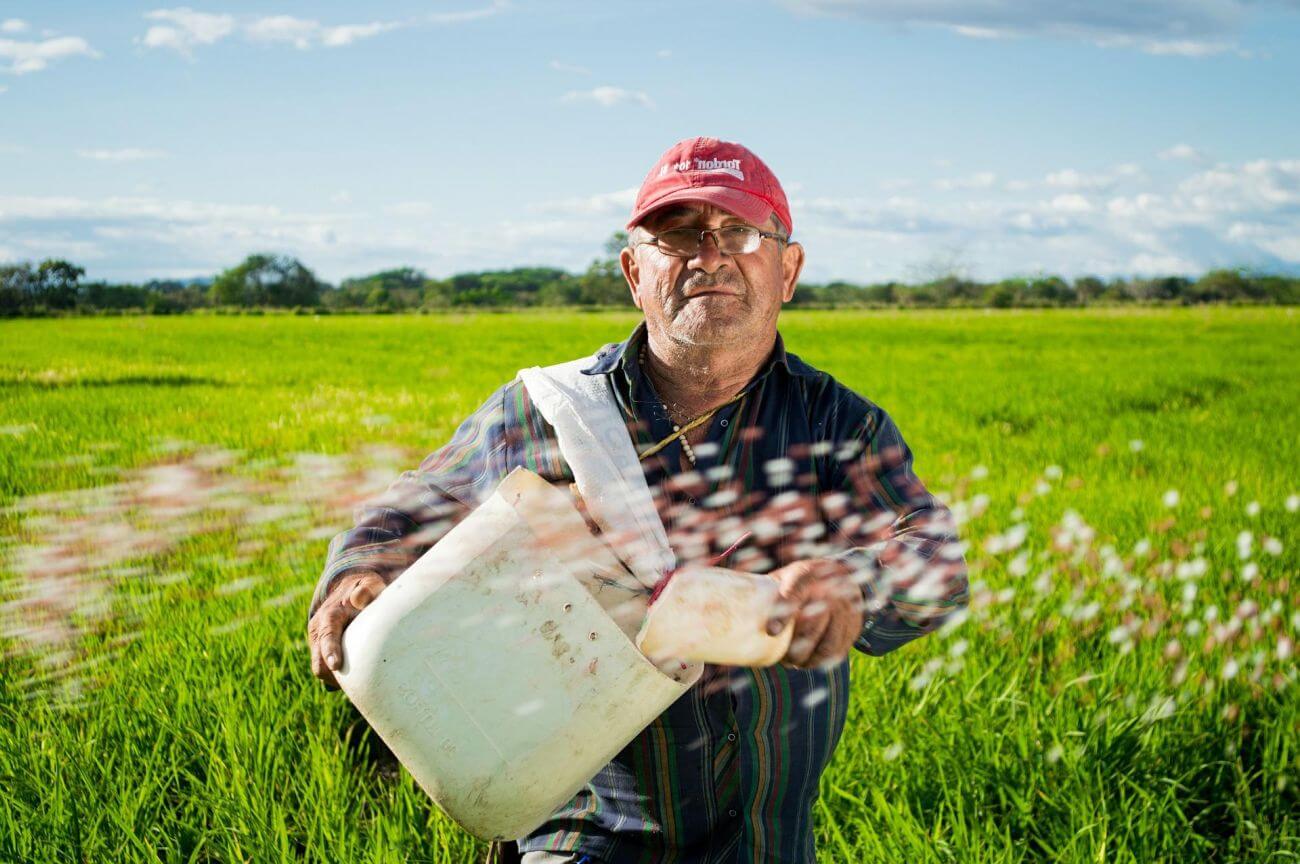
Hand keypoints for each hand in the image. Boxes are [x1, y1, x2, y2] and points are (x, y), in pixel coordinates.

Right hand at [308, 569, 386, 688]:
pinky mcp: (320, 652)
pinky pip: (326, 672)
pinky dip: (338, 678)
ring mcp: (317, 644)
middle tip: (357, 684)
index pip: (327, 634)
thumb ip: (367, 590)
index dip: (330, 650)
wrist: (349, 591)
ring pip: (321, 670)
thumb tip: (360, 599)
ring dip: (337, 679)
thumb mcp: (369, 584)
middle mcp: (318, 631)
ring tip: (360, 683)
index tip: (335, 664)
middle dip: (333, 675)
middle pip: (318, 662)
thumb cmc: (364, 590)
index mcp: (330, 615)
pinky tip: (357, 679)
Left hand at [765, 558, 864, 668]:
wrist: (843, 575)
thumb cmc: (799, 581)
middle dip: (796, 646)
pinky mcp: (854, 626)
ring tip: (794, 662)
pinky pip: (838, 651)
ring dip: (809, 659)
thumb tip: (724, 616)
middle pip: (813, 624)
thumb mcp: (783, 577)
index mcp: (806, 574)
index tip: (771, 631)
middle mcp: (829, 589)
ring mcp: (846, 608)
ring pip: (828, 642)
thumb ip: (765, 593)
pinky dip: (823, 660)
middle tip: (784, 658)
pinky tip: (810, 661)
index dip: (784, 611)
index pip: (796, 590)